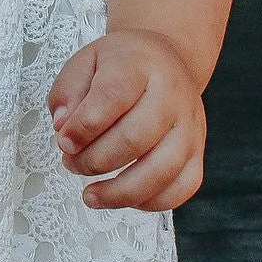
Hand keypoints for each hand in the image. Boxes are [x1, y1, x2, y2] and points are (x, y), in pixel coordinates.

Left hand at [47, 28, 207, 210]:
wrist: (168, 59)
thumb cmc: (124, 65)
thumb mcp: (86, 61)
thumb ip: (67, 92)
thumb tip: (62, 127)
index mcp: (140, 66)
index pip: (112, 97)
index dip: (83, 127)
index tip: (64, 142)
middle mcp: (171, 95)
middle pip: (135, 138)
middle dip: (94, 160)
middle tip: (72, 163)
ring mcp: (190, 126)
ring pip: (161, 170)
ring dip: (119, 192)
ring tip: (91, 195)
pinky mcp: (199, 151)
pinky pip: (182, 188)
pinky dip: (150, 202)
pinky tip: (124, 197)